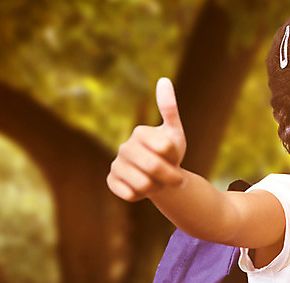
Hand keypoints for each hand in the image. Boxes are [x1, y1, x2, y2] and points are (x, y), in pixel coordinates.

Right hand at [107, 77, 187, 201]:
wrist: (160, 177)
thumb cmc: (169, 154)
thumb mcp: (174, 132)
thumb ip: (169, 108)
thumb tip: (163, 80)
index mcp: (140, 132)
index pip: (165, 147)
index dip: (175, 157)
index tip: (175, 157)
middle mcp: (124, 146)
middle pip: (154, 167)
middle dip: (171, 177)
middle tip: (178, 180)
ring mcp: (116, 164)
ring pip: (143, 184)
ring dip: (157, 188)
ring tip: (158, 183)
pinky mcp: (111, 181)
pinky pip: (129, 194)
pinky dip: (141, 196)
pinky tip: (142, 189)